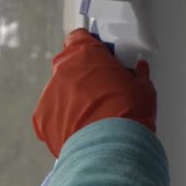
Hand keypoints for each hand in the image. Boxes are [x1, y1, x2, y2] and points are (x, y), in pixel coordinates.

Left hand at [33, 28, 156, 157]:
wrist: (111, 147)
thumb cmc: (128, 112)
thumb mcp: (143, 88)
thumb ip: (138, 75)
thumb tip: (140, 72)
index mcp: (85, 53)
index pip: (80, 38)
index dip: (91, 47)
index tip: (100, 56)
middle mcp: (62, 68)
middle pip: (69, 64)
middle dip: (82, 73)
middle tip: (101, 87)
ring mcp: (49, 92)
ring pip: (60, 89)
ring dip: (72, 96)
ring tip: (92, 114)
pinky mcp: (42, 117)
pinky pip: (51, 113)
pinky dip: (62, 118)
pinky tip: (80, 128)